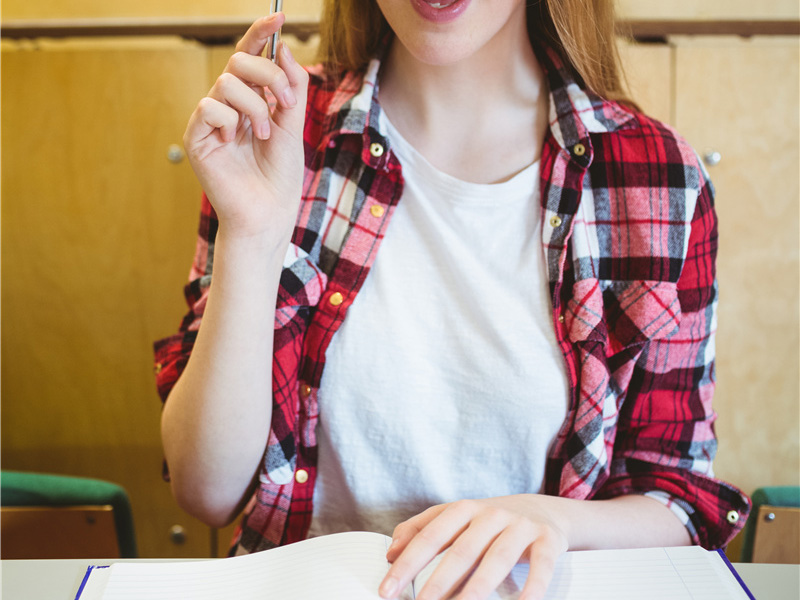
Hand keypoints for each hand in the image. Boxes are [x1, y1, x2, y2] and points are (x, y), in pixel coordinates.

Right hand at [183, 12, 308, 237]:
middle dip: (269, 75)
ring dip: (256, 107)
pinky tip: (237, 143)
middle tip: (287, 103)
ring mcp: (211, 121)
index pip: (250, 57)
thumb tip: (282, 47)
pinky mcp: (196, 137)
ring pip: (227, 82)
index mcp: (252, 100)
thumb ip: (292, 86)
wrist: (269, 213)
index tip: (280, 17)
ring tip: (264, 135)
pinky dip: (231, 122)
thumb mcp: (295, 125)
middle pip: (239, 62)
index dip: (262, 34)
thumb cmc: (280, 175)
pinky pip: (209, 107)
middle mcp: (228, 106)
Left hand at [379, 496, 568, 599]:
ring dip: (477, 588)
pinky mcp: (548, 541)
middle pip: (462, 550)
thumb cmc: (489, 521)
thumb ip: (420, 529)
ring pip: (497, 559)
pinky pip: (541, 567)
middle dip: (438, 581)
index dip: (408, 563)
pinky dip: (532, 588)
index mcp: (464, 509)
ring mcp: (521, 527)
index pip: (430, 536)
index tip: (387, 589)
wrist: (543, 509)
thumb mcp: (455, 517)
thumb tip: (390, 552)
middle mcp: (491, 514)